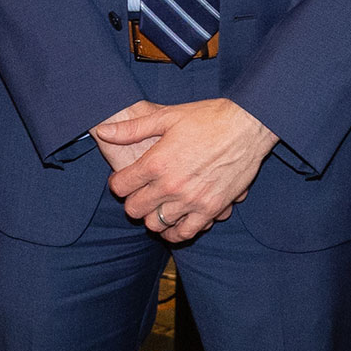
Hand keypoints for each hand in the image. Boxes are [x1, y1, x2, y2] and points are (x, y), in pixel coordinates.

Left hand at [96, 99, 276, 243]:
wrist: (247, 126)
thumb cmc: (207, 118)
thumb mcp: (166, 117)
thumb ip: (132, 129)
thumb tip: (103, 131)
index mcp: (156, 163)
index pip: (120, 187)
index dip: (118, 182)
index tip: (125, 178)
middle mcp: (171, 186)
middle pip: (134, 210)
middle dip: (133, 201)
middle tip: (140, 192)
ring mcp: (191, 201)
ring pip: (156, 225)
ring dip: (152, 217)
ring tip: (157, 205)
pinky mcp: (211, 210)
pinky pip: (185, 233)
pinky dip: (175, 231)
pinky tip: (174, 221)